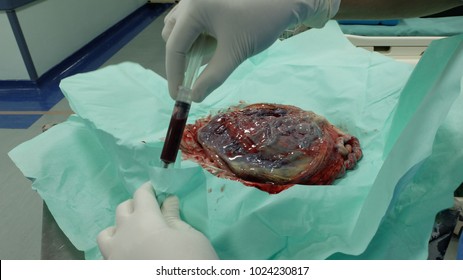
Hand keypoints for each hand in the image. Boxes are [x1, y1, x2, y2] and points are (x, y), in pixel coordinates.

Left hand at [97, 181, 217, 259]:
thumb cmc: (191, 262)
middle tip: (152, 211)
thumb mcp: (190, 237)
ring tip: (134, 234)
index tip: (158, 189)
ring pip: (106, 234)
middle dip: (136, 205)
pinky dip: (117, 249)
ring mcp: (115, 256)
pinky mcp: (114, 270)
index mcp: (144, 220)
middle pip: (123, 209)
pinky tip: (131, 254)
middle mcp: (124, 234)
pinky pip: (107, 255)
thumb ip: (174, 218)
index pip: (142, 194)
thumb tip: (168, 202)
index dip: (150, 189)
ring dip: (119, 228)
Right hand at [162, 0, 339, 101]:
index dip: (174, 74)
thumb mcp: (234, 54)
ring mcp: (197, 2)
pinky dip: (196, 40)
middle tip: (192, 82)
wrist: (282, 3)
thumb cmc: (260, 24)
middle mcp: (190, 2)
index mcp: (194, 9)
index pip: (174, 46)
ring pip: (179, 31)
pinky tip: (213, 48)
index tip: (178, 96)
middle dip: (181, 60)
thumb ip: (213, 77)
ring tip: (207, 62)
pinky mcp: (205, 4)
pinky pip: (190, 25)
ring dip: (188, 50)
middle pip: (172, 37)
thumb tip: (195, 97)